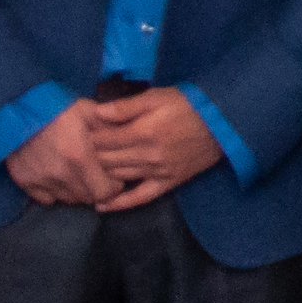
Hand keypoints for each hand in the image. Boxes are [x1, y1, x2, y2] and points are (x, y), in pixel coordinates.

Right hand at [5, 103, 122, 208]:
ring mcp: (40, 180)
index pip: (104, 192)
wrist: (14, 105)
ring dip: (77, 191)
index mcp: (80, 157)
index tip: (113, 177)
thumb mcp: (88, 110)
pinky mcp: (24, 181)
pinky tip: (58, 178)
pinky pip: (46, 199)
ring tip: (79, 176)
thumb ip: (110, 127)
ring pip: (68, 199)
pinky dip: (55, 192)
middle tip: (97, 175)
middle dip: (96, 189)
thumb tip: (130, 138)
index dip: (113, 187)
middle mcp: (60, 174)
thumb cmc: (55, 106)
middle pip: (87, 198)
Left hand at [84, 88, 223, 211]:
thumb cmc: (187, 105)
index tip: (82, 133)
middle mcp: (147, 155)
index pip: (103, 140)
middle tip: (80, 152)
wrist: (221, 123)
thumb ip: (125, 106)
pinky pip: (140, 198)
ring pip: (118, 178)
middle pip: (106, 160)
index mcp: (142, 132)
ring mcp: (157, 172)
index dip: (89, 136)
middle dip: (90, 156)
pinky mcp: (168, 183)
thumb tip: (96, 113)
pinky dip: (120, 204)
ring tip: (85, 173)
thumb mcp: (156, 97)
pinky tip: (102, 206)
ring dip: (100, 176)